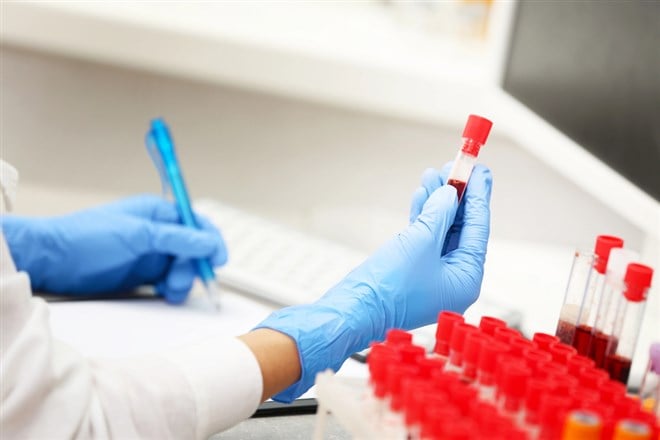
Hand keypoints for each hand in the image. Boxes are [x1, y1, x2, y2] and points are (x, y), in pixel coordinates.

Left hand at [1, 195, 226, 302]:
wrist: (51, 261)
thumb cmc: (88, 237)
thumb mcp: (138, 235)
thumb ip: (178, 239)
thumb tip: (210, 243)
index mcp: (158, 213)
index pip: (197, 224)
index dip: (211, 241)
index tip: (218, 260)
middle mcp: (158, 233)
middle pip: (194, 251)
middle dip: (193, 266)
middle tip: (177, 280)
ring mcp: (150, 255)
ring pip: (183, 269)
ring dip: (182, 281)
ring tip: (168, 290)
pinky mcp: (142, 275)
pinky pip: (168, 283)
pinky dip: (172, 291)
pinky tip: (164, 295)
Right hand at [257, 164, 491, 400]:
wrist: (353, 309)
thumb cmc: (389, 288)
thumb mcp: (420, 241)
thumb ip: (440, 214)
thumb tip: (450, 194)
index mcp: (466, 279)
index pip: (478, 230)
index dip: (479, 196)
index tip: (479, 170)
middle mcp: (453, 279)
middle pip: (461, 228)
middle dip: (456, 196)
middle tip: (458, 168)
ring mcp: (433, 275)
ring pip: (441, 230)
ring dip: (437, 202)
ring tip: (434, 174)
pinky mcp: (413, 270)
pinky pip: (424, 238)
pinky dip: (422, 216)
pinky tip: (421, 194)